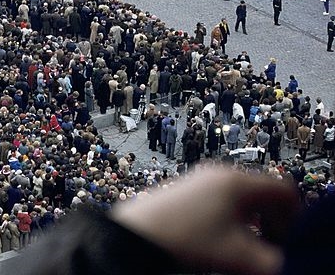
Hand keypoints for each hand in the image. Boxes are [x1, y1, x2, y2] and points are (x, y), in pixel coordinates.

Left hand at [112, 165, 296, 274]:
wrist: (138, 233)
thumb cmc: (185, 238)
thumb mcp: (238, 256)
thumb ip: (271, 261)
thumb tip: (284, 262)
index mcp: (236, 181)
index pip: (283, 190)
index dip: (295, 218)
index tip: (293, 242)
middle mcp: (220, 172)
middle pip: (265, 193)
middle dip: (276, 222)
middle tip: (274, 249)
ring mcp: (202, 178)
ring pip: (245, 198)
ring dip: (256, 223)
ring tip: (251, 249)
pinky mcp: (189, 188)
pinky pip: (225, 199)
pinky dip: (236, 219)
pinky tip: (228, 241)